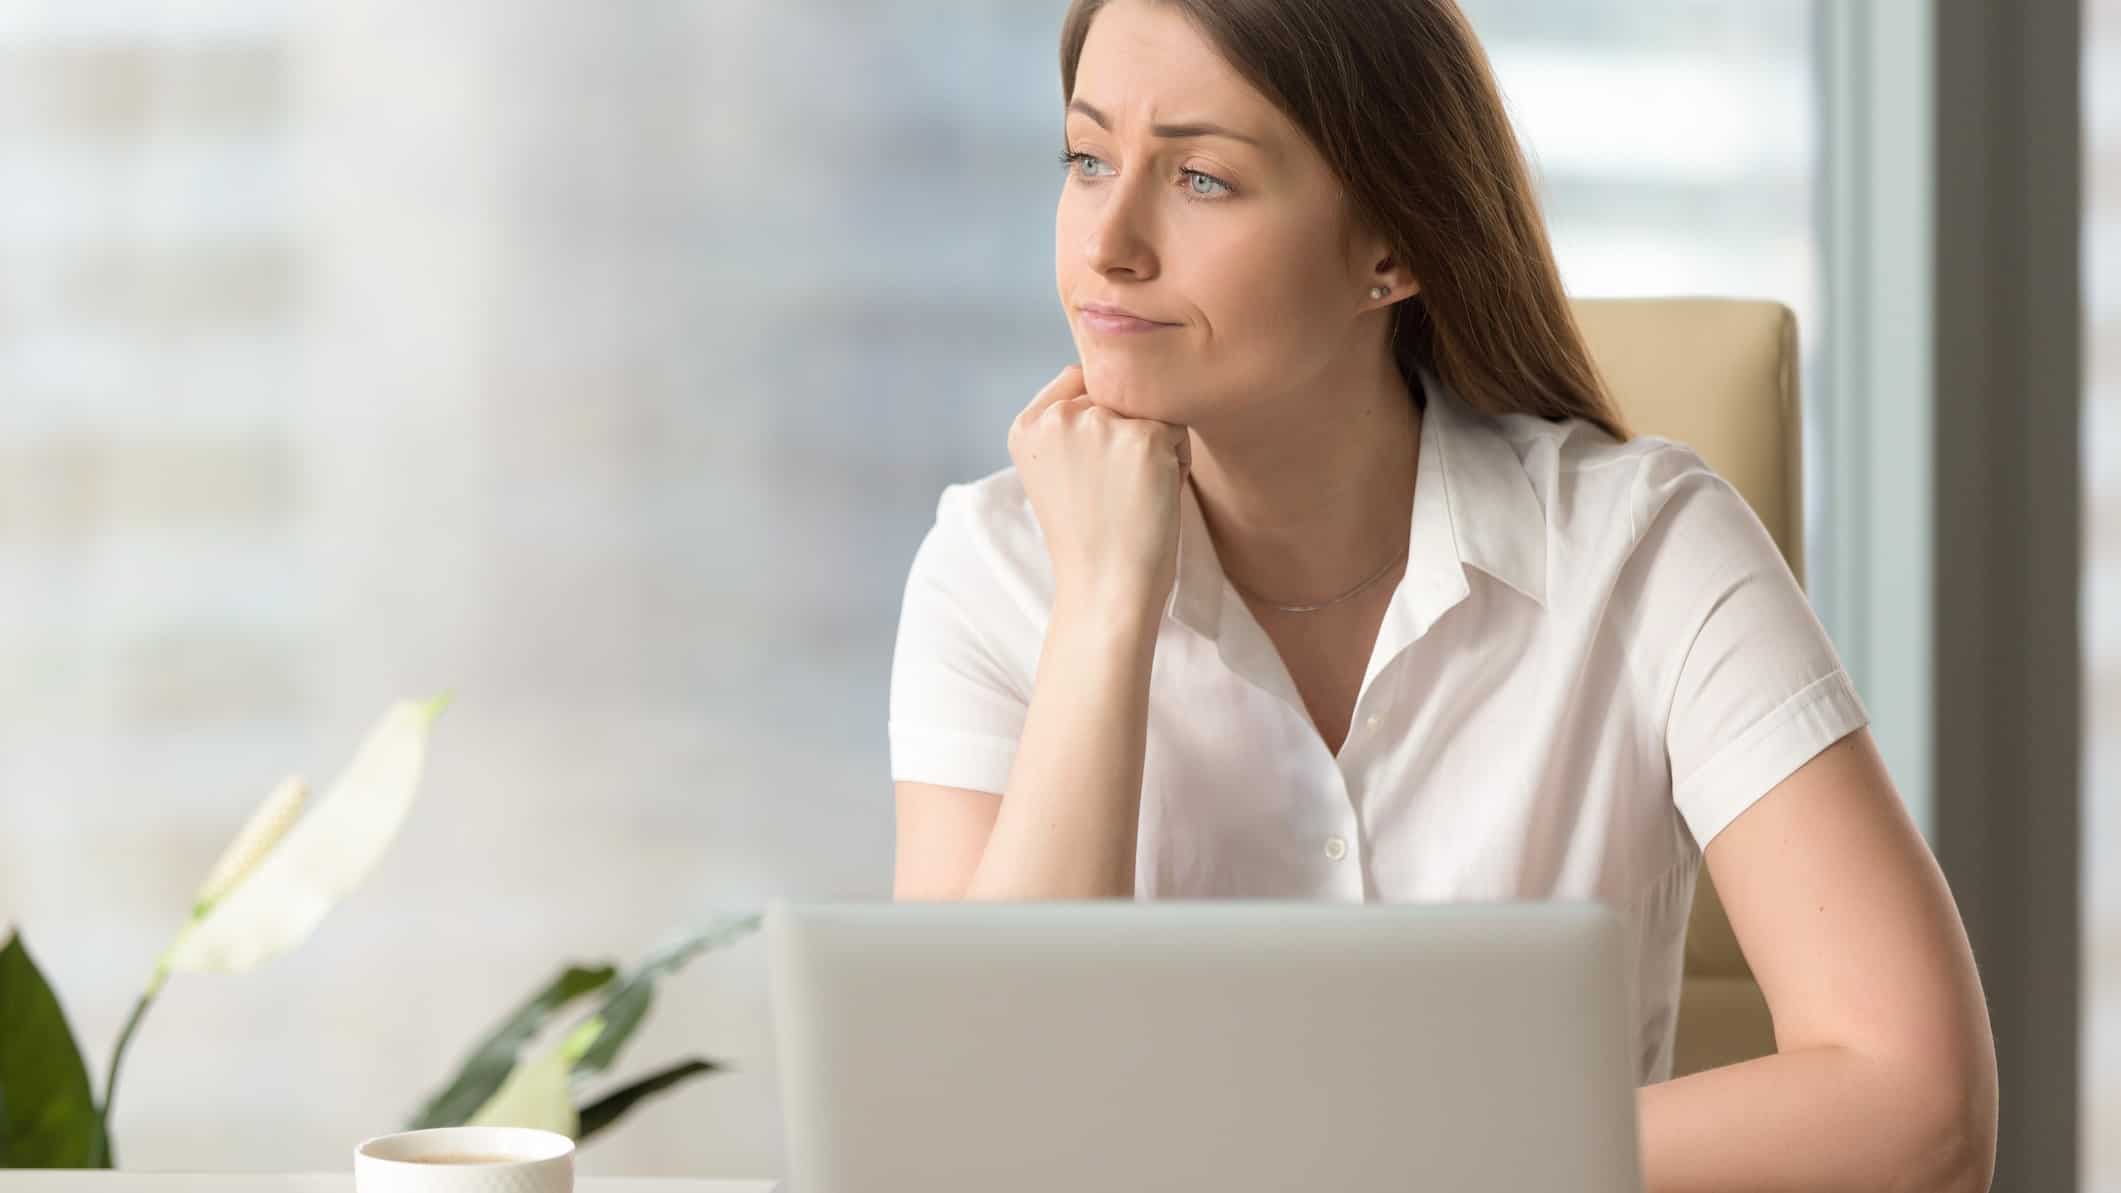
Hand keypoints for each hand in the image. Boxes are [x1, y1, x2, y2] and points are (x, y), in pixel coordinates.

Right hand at [1008, 363, 1191, 611]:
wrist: (1106, 588)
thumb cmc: (1089, 538)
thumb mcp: (1056, 472)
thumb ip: (1068, 425)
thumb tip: (1114, 373)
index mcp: (1026, 425)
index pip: (1079, 380)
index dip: (1102, 417)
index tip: (1096, 469)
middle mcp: (1057, 417)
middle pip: (1116, 394)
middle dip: (1126, 432)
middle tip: (1115, 489)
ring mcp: (1100, 423)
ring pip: (1149, 409)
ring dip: (1153, 446)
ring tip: (1133, 493)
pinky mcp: (1144, 437)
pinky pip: (1177, 430)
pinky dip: (1176, 462)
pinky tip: (1154, 496)